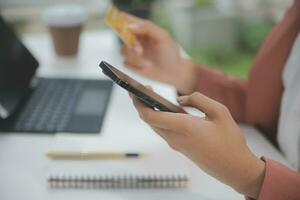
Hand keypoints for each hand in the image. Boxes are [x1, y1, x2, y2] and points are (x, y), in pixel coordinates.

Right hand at [121, 13, 196, 93]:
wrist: (172, 73)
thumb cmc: (170, 54)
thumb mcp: (163, 37)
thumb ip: (148, 28)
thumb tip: (131, 26)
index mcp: (144, 29)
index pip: (129, 20)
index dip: (121, 20)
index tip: (121, 26)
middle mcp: (137, 39)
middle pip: (122, 36)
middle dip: (131, 44)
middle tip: (140, 51)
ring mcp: (133, 52)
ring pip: (123, 51)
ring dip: (135, 59)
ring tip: (148, 64)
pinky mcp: (132, 63)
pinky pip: (125, 63)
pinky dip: (135, 66)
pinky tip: (146, 68)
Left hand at [130, 92, 264, 198]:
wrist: (233, 168)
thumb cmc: (229, 140)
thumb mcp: (219, 112)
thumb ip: (198, 100)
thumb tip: (180, 99)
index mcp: (183, 127)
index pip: (150, 116)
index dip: (139, 102)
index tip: (136, 90)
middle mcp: (174, 137)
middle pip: (149, 120)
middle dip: (141, 104)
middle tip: (142, 90)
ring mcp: (176, 144)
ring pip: (155, 126)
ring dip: (150, 112)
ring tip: (150, 97)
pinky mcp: (179, 148)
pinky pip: (163, 131)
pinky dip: (159, 119)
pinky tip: (165, 110)